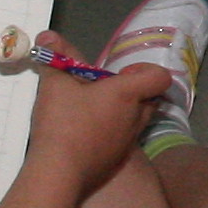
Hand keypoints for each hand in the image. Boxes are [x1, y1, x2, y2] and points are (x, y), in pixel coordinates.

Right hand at [16, 29, 157, 191]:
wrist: (58, 173)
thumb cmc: (62, 122)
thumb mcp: (55, 83)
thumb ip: (56, 57)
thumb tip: (48, 35)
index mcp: (127, 95)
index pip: (160, 77)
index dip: (145, 71)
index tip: (120, 73)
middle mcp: (135, 118)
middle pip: (149, 100)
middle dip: (131, 92)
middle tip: (102, 91)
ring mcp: (128, 143)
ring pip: (135, 122)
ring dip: (120, 114)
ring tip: (89, 113)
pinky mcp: (117, 162)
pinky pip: (121, 142)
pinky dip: (109, 135)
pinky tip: (83, 137)